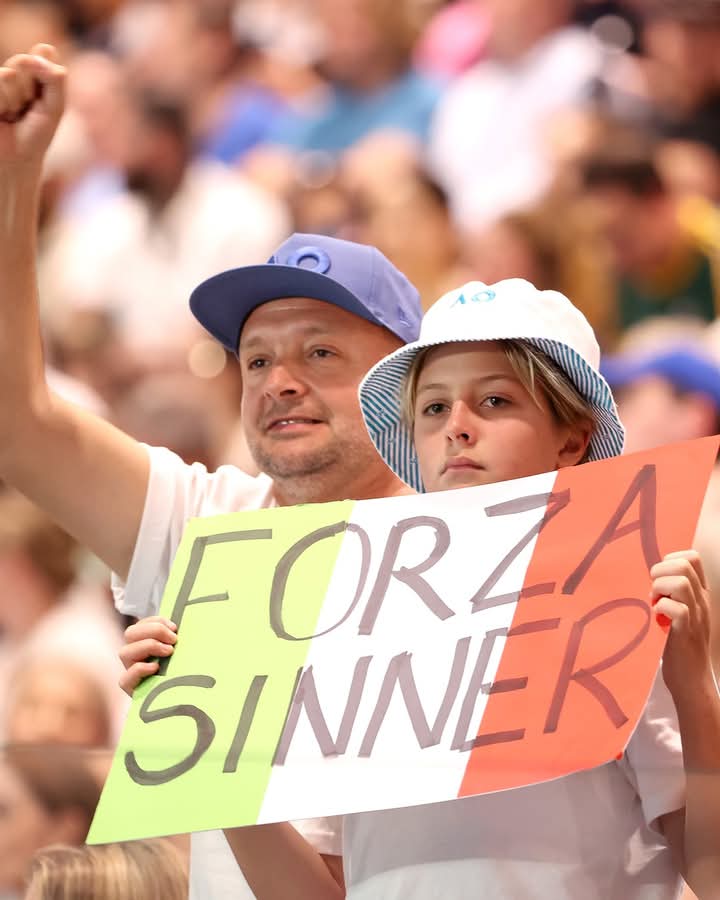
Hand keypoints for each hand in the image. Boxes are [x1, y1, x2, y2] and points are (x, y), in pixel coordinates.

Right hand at [0, 44, 65, 167]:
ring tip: (14, 114)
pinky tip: (3, 114)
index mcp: (35, 73)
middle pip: (24, 61)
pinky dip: (4, 103)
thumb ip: (55, 79)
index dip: (46, 75)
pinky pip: (0, 81)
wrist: (16, 159)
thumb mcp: (55, 107)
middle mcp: (15, 72)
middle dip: (30, 89)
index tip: (44, 98)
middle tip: (27, 109)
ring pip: (9, 74)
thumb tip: (46, 48)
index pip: (43, 55)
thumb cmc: (37, 134)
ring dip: (16, 100)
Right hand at [119, 615, 177, 695]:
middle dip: (153, 630)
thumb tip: (183, 628)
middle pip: (130, 633)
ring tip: (169, 652)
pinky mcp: (131, 689)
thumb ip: (177, 641)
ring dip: (148, 646)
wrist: (178, 705)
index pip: (141, 625)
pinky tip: (156, 668)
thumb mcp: (181, 654)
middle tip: (173, 639)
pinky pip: (125, 678)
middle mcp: (134, 656)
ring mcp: (130, 672)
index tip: (175, 627)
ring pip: (124, 652)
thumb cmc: (182, 675)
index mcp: (143, 644)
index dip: (156, 621)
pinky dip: (140, 669)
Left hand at [651, 550, 713, 697]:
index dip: (670, 560)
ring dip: (660, 587)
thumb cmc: (680, 647)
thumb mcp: (682, 615)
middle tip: (654, 592)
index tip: (660, 579)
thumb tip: (654, 578)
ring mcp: (696, 617)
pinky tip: (657, 618)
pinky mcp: (685, 633)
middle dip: (661, 571)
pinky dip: (661, 607)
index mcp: (700, 596)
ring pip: (682, 582)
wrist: (692, 682)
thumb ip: (675, 595)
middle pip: (685, 564)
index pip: (692, 558)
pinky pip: (676, 608)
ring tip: (655, 603)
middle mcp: (701, 603)